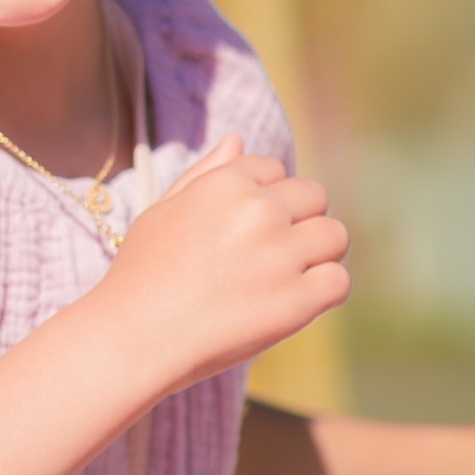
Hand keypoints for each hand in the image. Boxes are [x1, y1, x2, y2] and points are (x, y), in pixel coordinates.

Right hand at [101, 134, 349, 397]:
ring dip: (319, 253)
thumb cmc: (143, 273)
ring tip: (288, 276)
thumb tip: (237, 139)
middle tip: (271, 253)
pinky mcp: (296, 301)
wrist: (135, 336)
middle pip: (314, 196)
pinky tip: (295, 300)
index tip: (247, 228)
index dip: (267, 197)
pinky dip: (323, 291)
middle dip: (300, 219)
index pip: (276, 170)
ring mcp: (280, 255)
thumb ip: (204, 173)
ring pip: (335, 235)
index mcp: (225, 183)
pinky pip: (338, 281)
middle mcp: (258, 210)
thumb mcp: (163, 209)